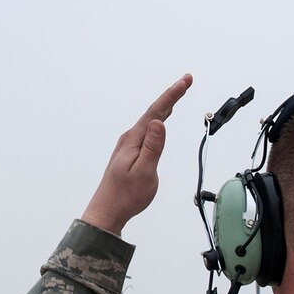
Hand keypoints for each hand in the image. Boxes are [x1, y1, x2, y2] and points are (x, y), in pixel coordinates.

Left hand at [81, 74, 191, 234]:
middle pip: (153, 112)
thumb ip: (152, 147)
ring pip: (150, 120)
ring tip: (177, 94)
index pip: (155, 112)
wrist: (107, 212)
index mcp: (133, 141)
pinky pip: (146, 130)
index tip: (185, 82)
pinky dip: (157, 120)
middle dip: (171, 96)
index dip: (171, 95)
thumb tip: (158, 123)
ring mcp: (128, 146)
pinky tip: (160, 121)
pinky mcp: (129, 154)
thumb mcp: (144, 172)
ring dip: (164, 106)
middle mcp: (129, 139)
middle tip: (186, 81)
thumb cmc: (125, 196)